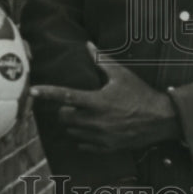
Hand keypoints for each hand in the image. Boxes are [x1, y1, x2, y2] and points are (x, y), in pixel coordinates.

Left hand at [30, 43, 179, 150]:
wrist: (160, 120)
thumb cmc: (140, 94)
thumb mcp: (122, 74)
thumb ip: (102, 60)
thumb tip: (89, 45)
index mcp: (97, 101)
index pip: (65, 96)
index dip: (47, 93)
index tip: (33, 91)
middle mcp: (95, 121)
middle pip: (64, 117)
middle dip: (65, 110)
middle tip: (75, 103)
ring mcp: (99, 137)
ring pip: (71, 132)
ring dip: (73, 124)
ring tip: (85, 115)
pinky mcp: (105, 148)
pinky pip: (82, 145)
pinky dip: (82, 137)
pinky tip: (92, 128)